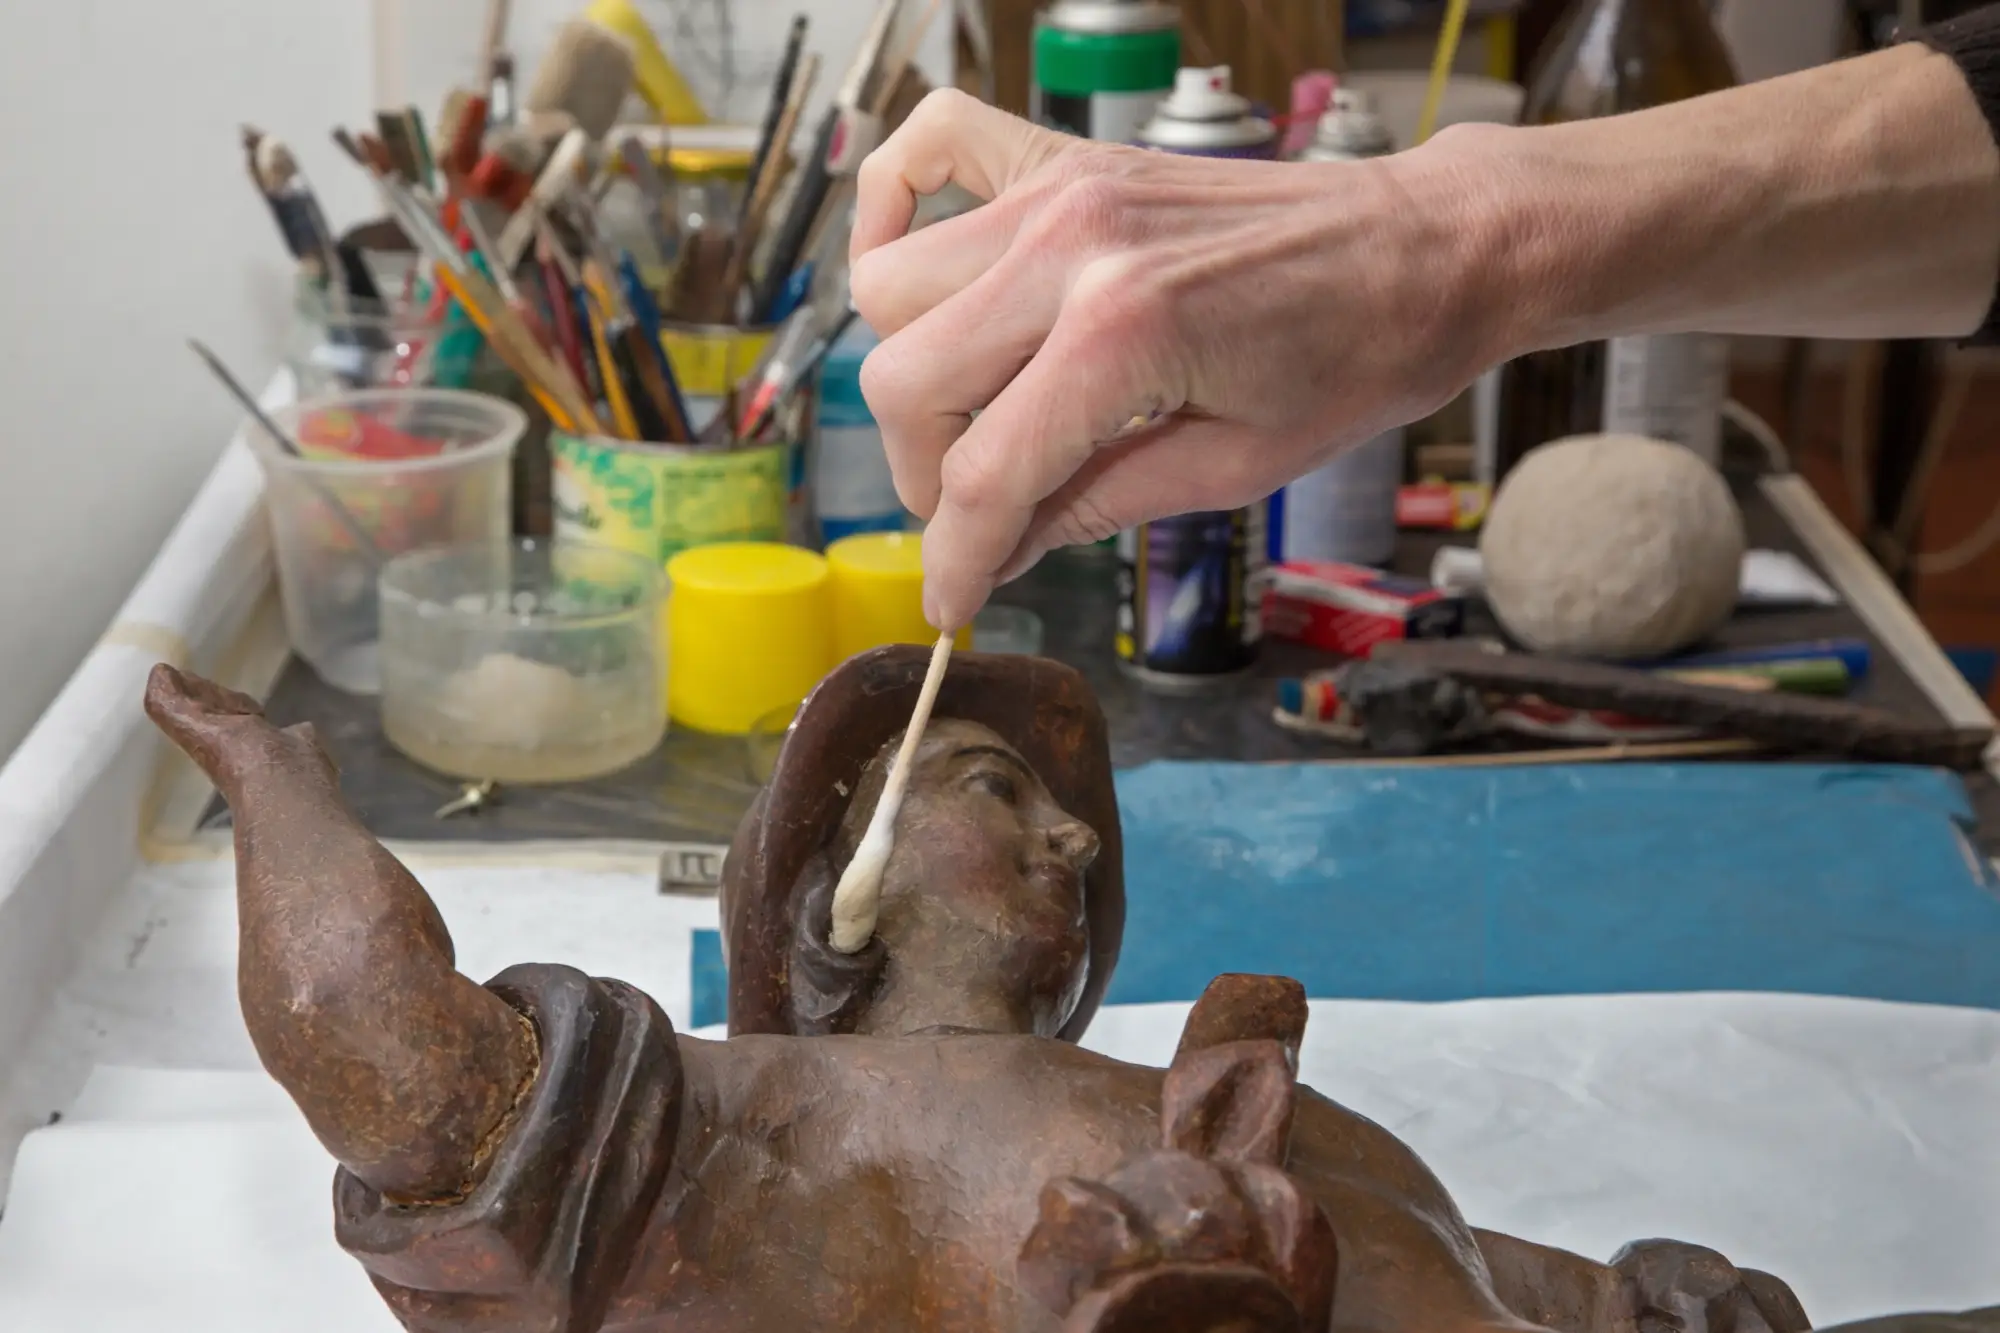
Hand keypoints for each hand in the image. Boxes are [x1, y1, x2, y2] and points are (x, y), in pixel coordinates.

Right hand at [850, 89, 1515, 628]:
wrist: (1426, 246)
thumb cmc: (1359, 355)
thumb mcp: (1231, 467)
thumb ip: (1093, 504)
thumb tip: (1000, 548)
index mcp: (1125, 335)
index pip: (982, 473)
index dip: (955, 558)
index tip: (951, 601)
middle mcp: (1073, 248)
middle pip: (903, 378)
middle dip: (925, 474)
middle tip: (978, 514)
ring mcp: (1064, 190)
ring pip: (894, 286)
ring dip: (914, 369)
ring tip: (976, 415)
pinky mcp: (1071, 158)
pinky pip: (931, 143)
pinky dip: (894, 199)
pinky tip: (923, 267)